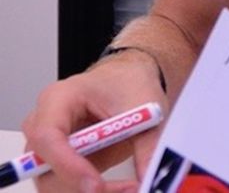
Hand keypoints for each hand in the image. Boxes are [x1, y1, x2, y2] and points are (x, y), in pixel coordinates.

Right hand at [23, 52, 166, 192]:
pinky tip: (123, 188)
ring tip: (131, 188)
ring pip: (53, 184)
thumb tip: (150, 178)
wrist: (128, 82)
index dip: (67, 165)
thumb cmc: (127, 85)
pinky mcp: (61, 163)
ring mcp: (48, 147)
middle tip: (124, 189)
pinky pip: (67, 187)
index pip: (47, 137)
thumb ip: (147, 144)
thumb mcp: (144, 107)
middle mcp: (43, 124)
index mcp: (58, 99)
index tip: (96, 185)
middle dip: (78, 187)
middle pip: (43, 168)